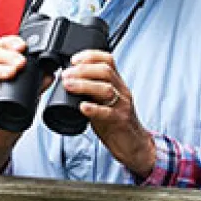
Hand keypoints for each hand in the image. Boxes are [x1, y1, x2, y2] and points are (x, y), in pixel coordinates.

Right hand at [0, 36, 38, 172]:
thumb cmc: (12, 111)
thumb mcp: (30, 97)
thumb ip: (39, 85)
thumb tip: (51, 74)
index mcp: (3, 67)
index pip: (4, 47)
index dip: (12, 43)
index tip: (23, 46)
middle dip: (9, 56)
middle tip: (21, 63)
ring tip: (11, 73)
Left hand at [61, 50, 156, 177]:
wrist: (134, 145)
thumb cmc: (116, 123)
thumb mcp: (104, 102)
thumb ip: (91, 91)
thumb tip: (69, 82)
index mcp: (117, 84)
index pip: (107, 61)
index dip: (90, 56)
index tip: (73, 60)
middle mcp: (121, 91)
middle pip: (105, 71)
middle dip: (83, 70)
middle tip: (66, 75)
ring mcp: (122, 106)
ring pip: (106, 89)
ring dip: (84, 85)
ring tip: (69, 86)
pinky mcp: (121, 121)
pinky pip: (108, 112)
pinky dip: (94, 108)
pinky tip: (83, 107)